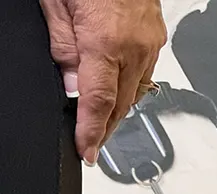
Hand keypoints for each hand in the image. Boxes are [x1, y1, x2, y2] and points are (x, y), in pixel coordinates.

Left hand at [39, 0, 168, 164]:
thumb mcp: (55, 2)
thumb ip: (63, 45)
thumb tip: (73, 83)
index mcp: (106, 41)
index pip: (98, 101)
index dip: (92, 132)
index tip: (87, 151)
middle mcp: (135, 47)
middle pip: (121, 104)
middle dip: (107, 128)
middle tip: (93, 145)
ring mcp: (150, 42)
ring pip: (137, 90)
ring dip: (120, 110)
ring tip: (105, 124)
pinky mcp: (157, 34)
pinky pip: (145, 71)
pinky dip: (131, 86)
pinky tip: (121, 90)